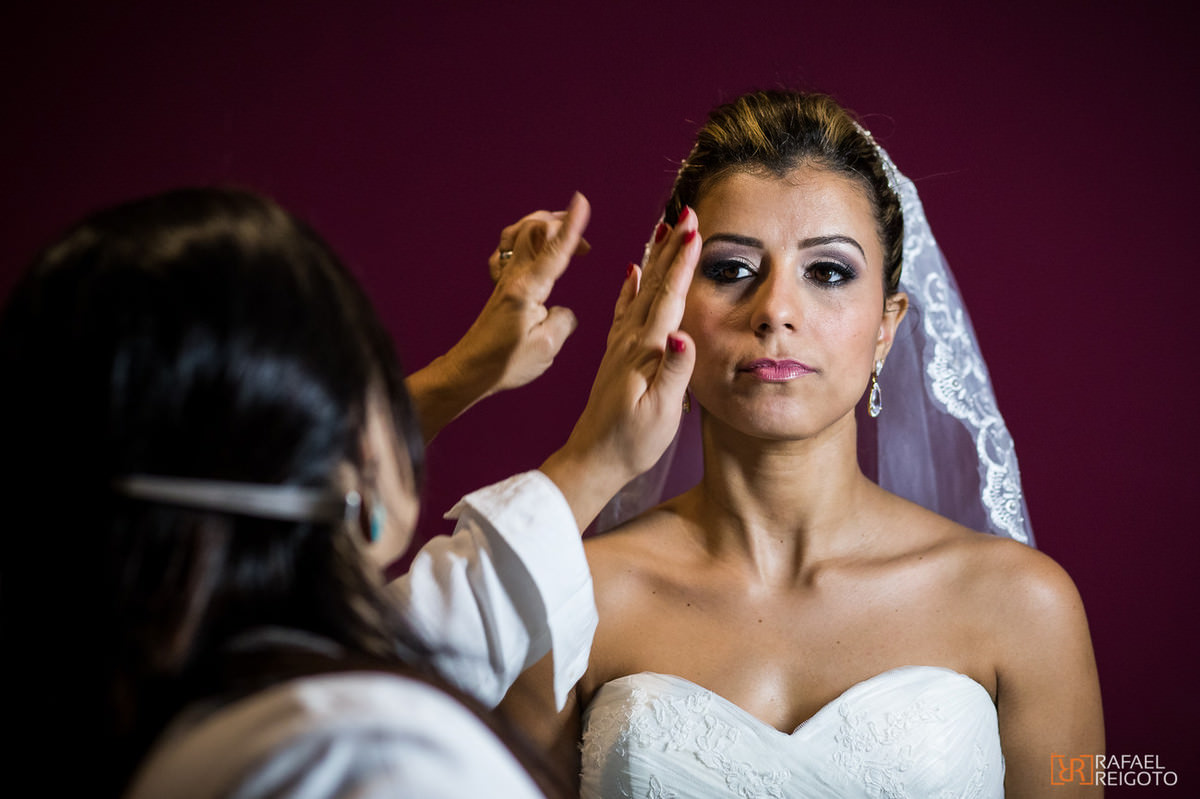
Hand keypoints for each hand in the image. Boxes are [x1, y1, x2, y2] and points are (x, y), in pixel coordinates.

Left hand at [406, 194, 590, 442]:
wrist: (469, 369)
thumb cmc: (505, 363)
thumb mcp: (547, 347)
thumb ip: (564, 321)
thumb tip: (563, 310)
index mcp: (527, 289)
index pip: (554, 250)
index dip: (571, 225)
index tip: (582, 201)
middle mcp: (514, 277)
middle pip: (533, 229)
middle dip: (561, 223)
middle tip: (585, 245)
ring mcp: (505, 280)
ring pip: (520, 234)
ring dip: (544, 228)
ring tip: (563, 235)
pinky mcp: (502, 288)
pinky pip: (510, 250)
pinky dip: (527, 241)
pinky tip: (535, 252)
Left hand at [540, 207, 699, 531]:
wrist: (593, 460)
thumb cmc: (631, 443)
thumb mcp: (659, 414)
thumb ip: (672, 373)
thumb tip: (681, 336)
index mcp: (644, 351)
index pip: (667, 298)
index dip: (681, 263)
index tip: (692, 229)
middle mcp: (629, 341)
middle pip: (653, 285)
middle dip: (672, 248)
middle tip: (687, 214)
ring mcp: (620, 346)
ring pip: (640, 291)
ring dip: (655, 258)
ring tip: (664, 229)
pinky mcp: (616, 355)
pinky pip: (624, 311)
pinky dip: (630, 287)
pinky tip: (631, 271)